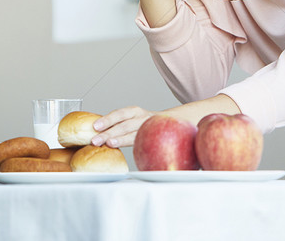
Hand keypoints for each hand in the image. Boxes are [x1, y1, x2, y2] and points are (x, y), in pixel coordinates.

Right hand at [91, 95, 241, 148]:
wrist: (191, 119)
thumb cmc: (188, 139)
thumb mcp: (191, 151)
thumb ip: (187, 159)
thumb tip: (190, 170)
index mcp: (164, 129)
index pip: (141, 133)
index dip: (125, 138)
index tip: (112, 143)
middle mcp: (153, 120)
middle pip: (129, 125)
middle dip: (111, 133)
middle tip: (96, 141)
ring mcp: (146, 115)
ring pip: (126, 114)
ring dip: (108, 121)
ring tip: (93, 129)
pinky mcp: (141, 113)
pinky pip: (125, 113)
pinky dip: (113, 117)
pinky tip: (100, 125)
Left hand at [91, 105, 154, 147]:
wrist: (166, 123)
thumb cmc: (141, 123)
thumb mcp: (131, 118)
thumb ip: (117, 124)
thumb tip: (94, 131)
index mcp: (134, 112)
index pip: (119, 114)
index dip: (107, 120)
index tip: (95, 126)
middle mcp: (142, 118)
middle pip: (124, 125)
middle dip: (109, 133)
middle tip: (95, 140)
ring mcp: (147, 129)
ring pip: (133, 134)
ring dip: (120, 140)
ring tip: (109, 143)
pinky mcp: (151, 139)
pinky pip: (140, 142)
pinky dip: (131, 146)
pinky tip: (122, 149)